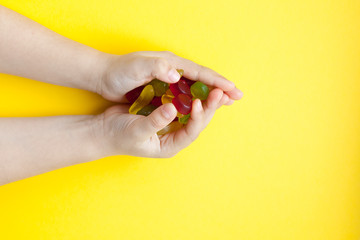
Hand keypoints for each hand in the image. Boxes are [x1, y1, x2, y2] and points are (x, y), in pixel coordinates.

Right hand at [92, 88, 225, 157]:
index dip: (198, 118)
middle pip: (198, 121)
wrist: (104, 130)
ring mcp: (172, 125)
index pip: (191, 132)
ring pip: (194, 112)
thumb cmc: (118, 135)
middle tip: (220, 92)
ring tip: (216, 88)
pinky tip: (199, 85)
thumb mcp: (136, 130)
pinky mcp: (167, 113)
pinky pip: (184, 104)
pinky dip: (191, 95)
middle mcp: (175, 136)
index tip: (199, 103)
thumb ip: (155, 121)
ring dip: (205, 100)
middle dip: (209, 107)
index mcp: (170, 145)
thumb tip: (172, 109)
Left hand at [96, 51, 242, 103]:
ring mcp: (167, 80)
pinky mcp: (162, 89)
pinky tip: (200, 107)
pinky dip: (195, 101)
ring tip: (225, 102)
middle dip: (220, 88)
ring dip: (210, 95)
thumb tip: (178, 76)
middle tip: (237, 97)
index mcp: (171, 64)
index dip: (217, 82)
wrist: (103, 76)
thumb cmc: (118, 71)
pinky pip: (184, 95)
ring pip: (195, 88)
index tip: (233, 90)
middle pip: (202, 80)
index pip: (200, 73)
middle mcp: (173, 71)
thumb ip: (156, 69)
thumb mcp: (135, 68)